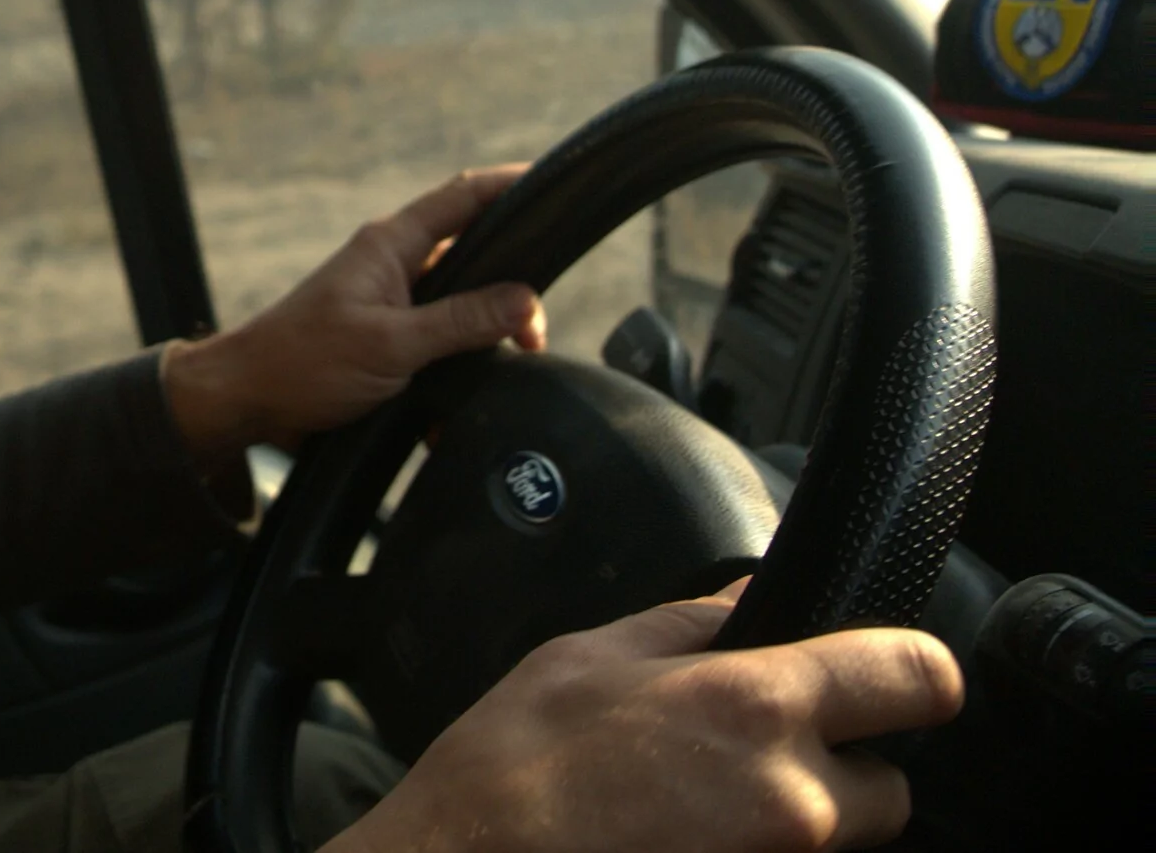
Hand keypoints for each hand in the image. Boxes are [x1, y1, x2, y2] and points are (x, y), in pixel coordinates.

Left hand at [162, 167, 544, 463]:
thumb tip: (524, 299)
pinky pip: (440, 336)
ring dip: (488, 329)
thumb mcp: (392, 345)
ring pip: (462, 299)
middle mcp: (393, 263)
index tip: (554, 184)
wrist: (249, 400)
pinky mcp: (387, 335)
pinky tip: (468, 394)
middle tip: (533, 333)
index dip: (509, 183)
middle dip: (513, 285)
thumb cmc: (304, 363)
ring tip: (512, 359)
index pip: (462, 196)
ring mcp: (390, 299)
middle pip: (473, 252)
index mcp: (390, 245)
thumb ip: (461, 320)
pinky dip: (460, 360)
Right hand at [328, 583, 964, 852]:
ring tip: (699, 809)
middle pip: (892, 789)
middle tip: (753, 759)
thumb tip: (750, 601)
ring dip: (793, 823)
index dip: (911, 670)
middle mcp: (793, 802)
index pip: (919, 677)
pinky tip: (683, 839)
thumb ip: (691, 624)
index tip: (891, 675)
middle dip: (840, 771)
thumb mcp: (587, 656)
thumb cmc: (508, 771)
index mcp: (756, 706)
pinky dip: (752, 852)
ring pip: (838, 843)